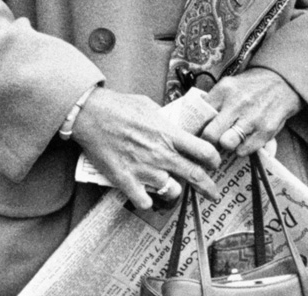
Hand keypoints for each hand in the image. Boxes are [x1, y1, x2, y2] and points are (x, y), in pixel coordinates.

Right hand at [70, 87, 221, 209]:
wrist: (92, 115)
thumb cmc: (119, 107)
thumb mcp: (150, 107)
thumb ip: (165, 121)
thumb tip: (172, 126)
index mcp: (169, 133)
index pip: (204, 151)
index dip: (214, 159)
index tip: (215, 163)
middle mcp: (161, 153)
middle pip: (195, 175)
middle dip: (208, 187)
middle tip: (213, 193)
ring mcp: (144, 169)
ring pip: (171, 191)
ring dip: (173, 192)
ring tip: (170, 188)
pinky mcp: (126, 180)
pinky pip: (144, 201)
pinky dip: (147, 201)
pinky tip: (147, 197)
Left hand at [201, 68, 301, 156]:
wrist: (283, 81)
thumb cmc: (251, 87)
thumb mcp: (230, 85)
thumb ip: (213, 101)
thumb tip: (191, 122)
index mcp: (224, 89)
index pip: (200, 116)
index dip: (195, 130)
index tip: (195, 136)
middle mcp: (237, 103)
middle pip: (210, 134)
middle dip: (209, 141)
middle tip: (211, 143)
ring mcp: (252, 117)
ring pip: (227, 144)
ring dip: (226, 146)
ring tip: (228, 142)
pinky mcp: (266, 130)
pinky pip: (244, 150)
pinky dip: (241, 149)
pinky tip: (243, 141)